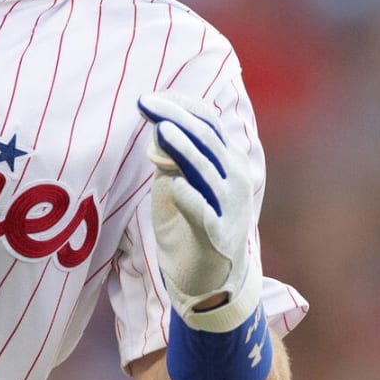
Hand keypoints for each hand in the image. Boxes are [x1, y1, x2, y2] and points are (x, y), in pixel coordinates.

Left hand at [138, 92, 260, 330]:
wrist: (209, 281)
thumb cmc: (190, 226)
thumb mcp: (177, 184)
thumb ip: (171, 157)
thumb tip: (158, 125)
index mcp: (226, 162)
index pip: (207, 123)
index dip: (179, 106)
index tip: (147, 98)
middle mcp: (234, 179)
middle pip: (206, 138)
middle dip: (174, 117)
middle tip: (144, 103)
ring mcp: (230, 207)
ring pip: (207, 170)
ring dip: (183, 148)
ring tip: (162, 129)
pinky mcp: (218, 236)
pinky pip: (205, 213)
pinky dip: (191, 197)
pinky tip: (175, 185)